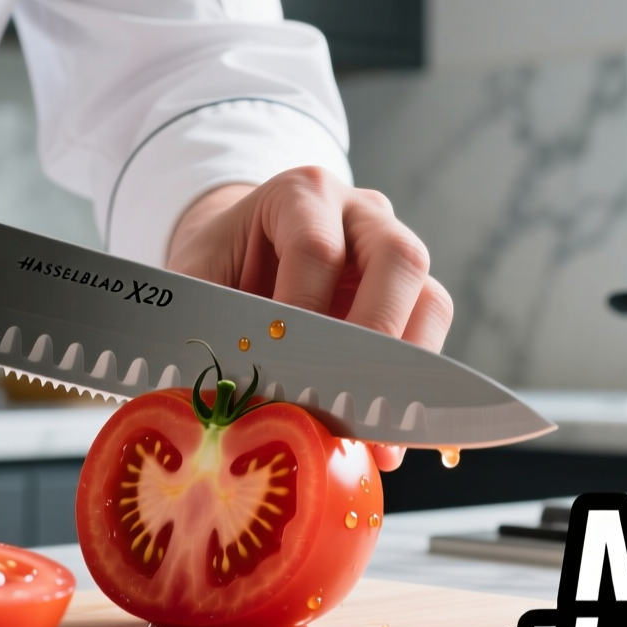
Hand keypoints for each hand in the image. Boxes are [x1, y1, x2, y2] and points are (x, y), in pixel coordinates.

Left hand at [166, 167, 453, 470]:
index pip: (317, 248)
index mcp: (301, 195)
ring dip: (406, 366)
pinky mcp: (411, 296)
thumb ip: (206, 326)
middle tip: (346, 394)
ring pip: (430, 299)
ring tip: (374, 422)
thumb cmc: (220, 264)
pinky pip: (429, 335)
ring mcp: (394, 253)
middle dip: (375, 334)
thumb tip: (219, 398)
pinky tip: (383, 431)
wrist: (240, 252)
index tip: (283, 365)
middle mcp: (360, 214)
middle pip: (398, 259)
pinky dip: (410, 386)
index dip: (303, 311)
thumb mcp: (196, 281)